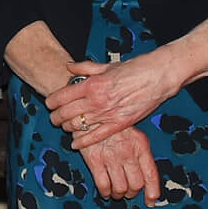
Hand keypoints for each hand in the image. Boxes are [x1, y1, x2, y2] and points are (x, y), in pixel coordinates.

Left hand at [46, 46, 191, 145]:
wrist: (157, 76)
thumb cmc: (133, 69)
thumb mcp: (106, 65)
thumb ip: (84, 68)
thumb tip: (68, 66)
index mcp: (91, 84)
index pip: (61, 96)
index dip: (51, 102)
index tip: (49, 103)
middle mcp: (96, 100)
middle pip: (65, 113)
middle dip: (55, 117)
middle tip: (54, 117)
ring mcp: (107, 114)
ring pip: (77, 126)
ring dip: (67, 128)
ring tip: (65, 126)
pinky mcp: (119, 124)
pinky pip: (96, 137)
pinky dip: (82, 141)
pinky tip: (75, 143)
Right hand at [77, 125, 161, 202]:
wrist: (92, 113)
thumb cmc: (115, 126)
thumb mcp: (135, 135)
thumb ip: (142, 155)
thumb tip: (146, 180)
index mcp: (140, 146)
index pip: (150, 175)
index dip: (152, 192)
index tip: (150, 202)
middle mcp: (128, 153)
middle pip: (135, 185)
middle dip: (132, 193)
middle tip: (128, 192)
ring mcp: (111, 157)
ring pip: (120, 188)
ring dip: (119, 194)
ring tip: (116, 192)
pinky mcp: (94, 160)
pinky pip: (103, 185)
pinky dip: (105, 192)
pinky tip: (106, 191)